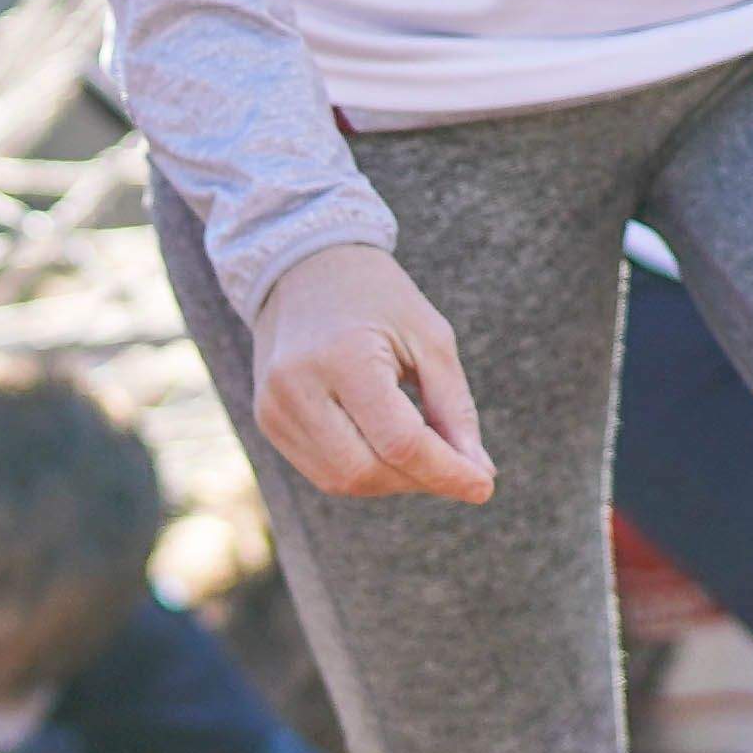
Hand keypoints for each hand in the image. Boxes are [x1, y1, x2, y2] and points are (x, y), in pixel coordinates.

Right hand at [247, 242, 491, 503]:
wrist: (303, 267)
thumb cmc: (376, 297)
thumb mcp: (430, 338)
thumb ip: (454, 409)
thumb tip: (478, 474)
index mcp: (343, 356)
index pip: (400, 441)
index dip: (447, 472)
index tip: (484, 485)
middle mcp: (297, 387)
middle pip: (367, 471)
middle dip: (421, 480)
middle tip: (459, 468)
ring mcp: (274, 408)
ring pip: (343, 481)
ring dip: (394, 481)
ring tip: (425, 453)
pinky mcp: (268, 420)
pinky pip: (323, 471)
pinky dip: (365, 471)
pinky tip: (387, 447)